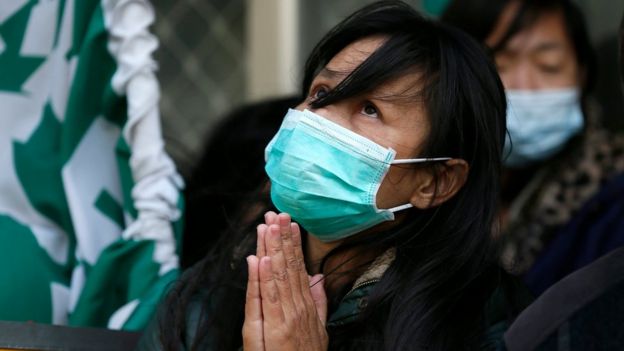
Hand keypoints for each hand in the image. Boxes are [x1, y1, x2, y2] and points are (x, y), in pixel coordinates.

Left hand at [243, 213, 327, 350]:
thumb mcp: (321, 327)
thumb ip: (319, 301)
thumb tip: (319, 278)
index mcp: (307, 303)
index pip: (298, 267)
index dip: (293, 244)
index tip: (289, 223)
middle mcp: (299, 305)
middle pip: (289, 266)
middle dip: (282, 238)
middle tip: (277, 213)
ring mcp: (289, 315)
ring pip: (279, 276)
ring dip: (273, 250)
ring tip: (269, 226)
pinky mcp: (277, 328)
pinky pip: (269, 298)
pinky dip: (265, 278)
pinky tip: (263, 259)